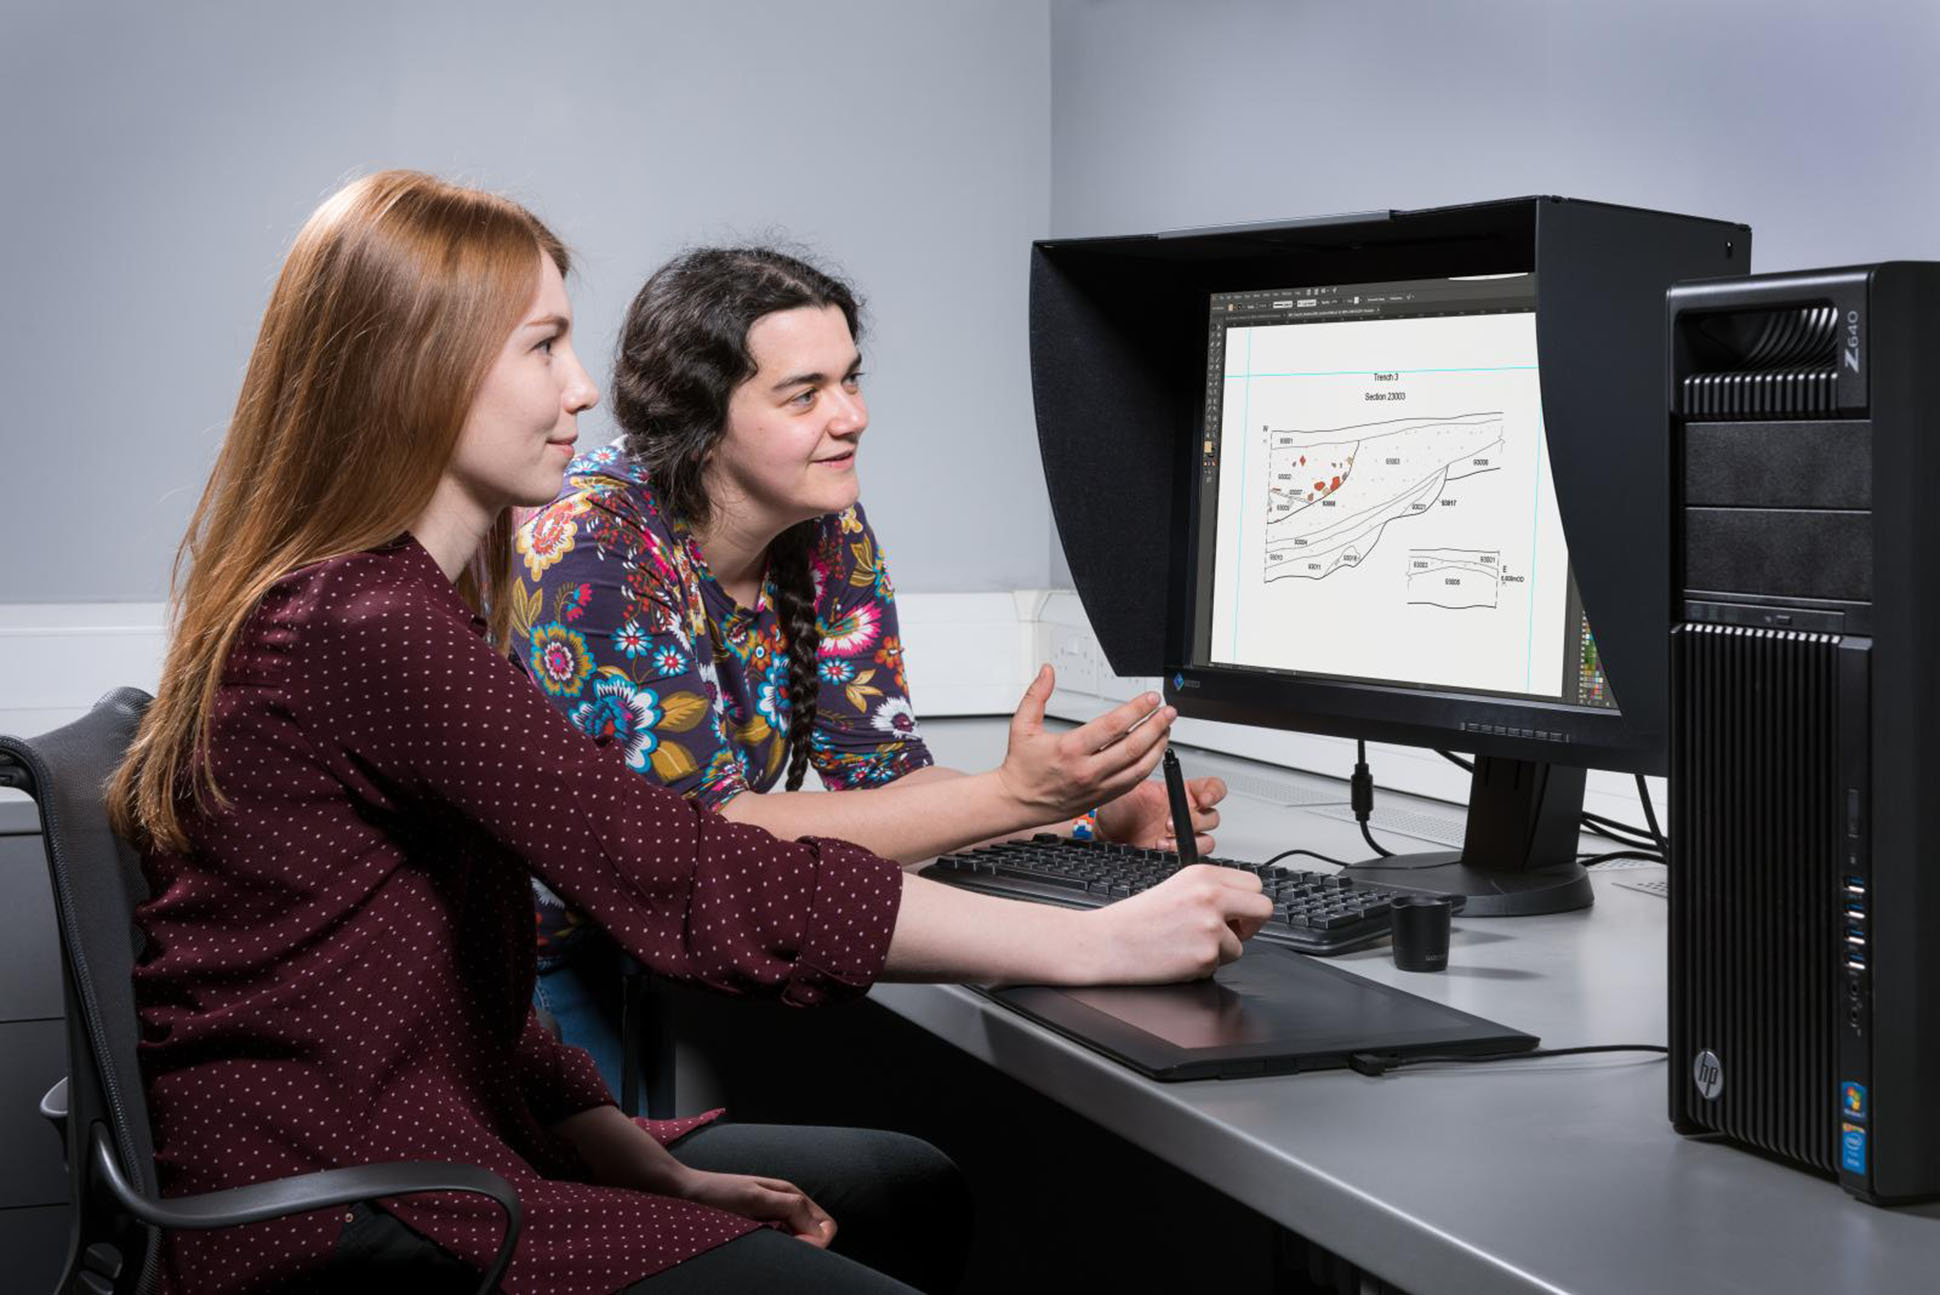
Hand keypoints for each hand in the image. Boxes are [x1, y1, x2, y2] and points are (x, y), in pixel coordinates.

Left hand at [673, 1167, 836, 1247]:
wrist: (688, 1191)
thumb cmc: (718, 1193)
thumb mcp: (754, 1198)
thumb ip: (789, 1206)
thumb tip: (818, 1230)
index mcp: (791, 1194)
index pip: (825, 1226)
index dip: (817, 1243)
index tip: (792, 1249)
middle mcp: (788, 1204)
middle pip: (817, 1233)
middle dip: (808, 1248)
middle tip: (777, 1253)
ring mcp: (776, 1216)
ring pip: (802, 1239)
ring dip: (793, 1249)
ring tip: (767, 1250)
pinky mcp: (763, 1226)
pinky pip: (784, 1241)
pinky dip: (781, 1249)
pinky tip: (761, 1249)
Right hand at [995, 665, 1173, 822]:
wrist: (1017, 803)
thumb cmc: (1021, 767)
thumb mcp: (1022, 725)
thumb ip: (1036, 695)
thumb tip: (1048, 672)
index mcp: (1070, 749)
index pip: (1113, 726)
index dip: (1137, 709)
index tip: (1151, 699)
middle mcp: (1088, 770)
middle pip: (1133, 746)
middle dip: (1156, 726)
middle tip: (1168, 712)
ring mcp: (1098, 786)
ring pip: (1139, 767)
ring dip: (1158, 746)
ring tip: (1166, 729)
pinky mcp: (1102, 797)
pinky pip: (1133, 781)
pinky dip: (1148, 765)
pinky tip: (1154, 752)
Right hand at [1081, 863, 1272, 982]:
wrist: (1106, 942)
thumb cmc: (1135, 919)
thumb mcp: (1176, 887)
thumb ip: (1210, 891)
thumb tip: (1241, 906)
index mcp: (1203, 874)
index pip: (1254, 885)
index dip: (1247, 902)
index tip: (1236, 913)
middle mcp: (1211, 895)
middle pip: (1263, 908)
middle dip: (1251, 924)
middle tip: (1230, 932)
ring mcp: (1211, 925)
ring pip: (1241, 944)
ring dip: (1220, 950)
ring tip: (1187, 945)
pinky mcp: (1206, 954)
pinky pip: (1220, 965)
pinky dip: (1203, 966)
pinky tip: (1179, 956)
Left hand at [1096, 774, 1226, 854]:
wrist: (1105, 833)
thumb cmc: (1117, 808)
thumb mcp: (1131, 785)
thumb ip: (1148, 775)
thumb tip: (1154, 763)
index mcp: (1181, 793)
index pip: (1212, 788)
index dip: (1214, 792)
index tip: (1204, 799)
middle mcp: (1186, 813)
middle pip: (1212, 816)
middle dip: (1195, 820)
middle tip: (1170, 822)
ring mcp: (1183, 834)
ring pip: (1207, 838)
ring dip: (1190, 839)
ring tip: (1166, 838)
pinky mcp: (1177, 852)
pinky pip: (1192, 854)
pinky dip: (1181, 852)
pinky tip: (1163, 847)